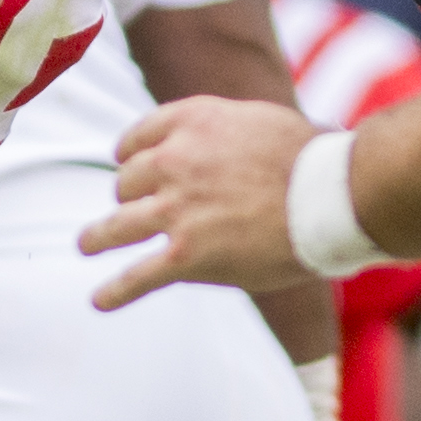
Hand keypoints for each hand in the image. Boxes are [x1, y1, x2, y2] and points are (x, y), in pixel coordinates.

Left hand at [79, 94, 314, 303]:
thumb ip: (226, 131)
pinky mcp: (185, 254)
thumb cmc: (314, 159)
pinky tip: (100, 300)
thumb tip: (225, 142)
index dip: (130, 156)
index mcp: (193, 122)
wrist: (334, 194)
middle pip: (127, 182)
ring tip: (86, 245)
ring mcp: (176, 209)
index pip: (138, 138)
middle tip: (135, 211)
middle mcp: (175, 160)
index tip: (128, 166)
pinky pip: (137, 276)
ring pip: (116, 225)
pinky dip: (116, 291)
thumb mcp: (259, 121)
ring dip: (97, 237)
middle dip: (129, 197)